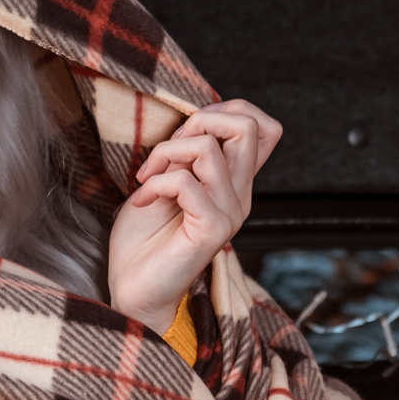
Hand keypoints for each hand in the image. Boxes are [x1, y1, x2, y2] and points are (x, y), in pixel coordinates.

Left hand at [106, 100, 283, 334]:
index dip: (229, 110)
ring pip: (208, 148)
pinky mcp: (212, 230)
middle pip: (247, 126)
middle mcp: (239, 196)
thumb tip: (195, 120)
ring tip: (147, 179)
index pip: (264, 128)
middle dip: (199, 120)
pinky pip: (185, 181)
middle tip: (167, 151)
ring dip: (165, 153)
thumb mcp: (166, 181)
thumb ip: (186, 154)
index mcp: (233, 183)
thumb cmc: (144, 240)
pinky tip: (142, 200)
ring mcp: (229, 213)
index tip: (189, 129)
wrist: (134, 289)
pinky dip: (155, 182)